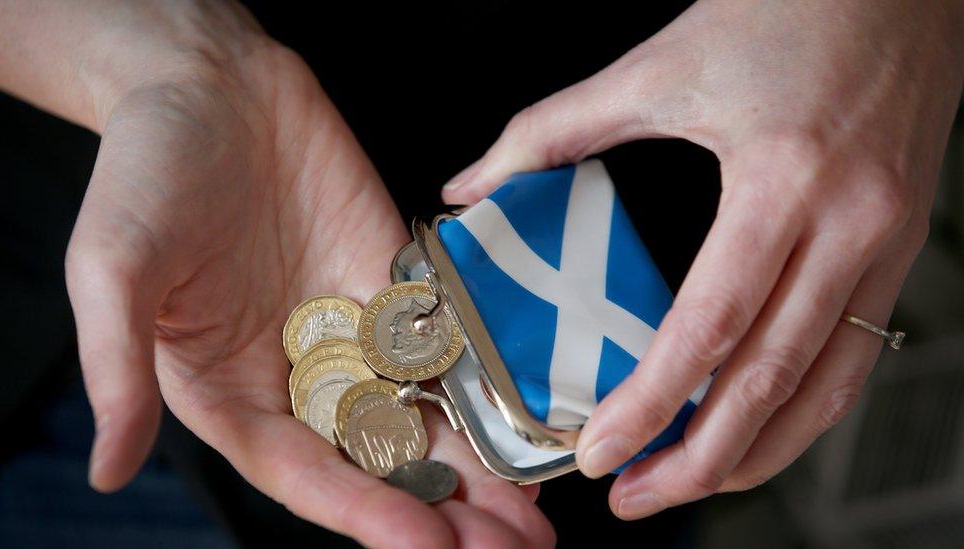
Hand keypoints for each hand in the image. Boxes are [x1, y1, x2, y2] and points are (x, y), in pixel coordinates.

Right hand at [64, 10, 552, 547]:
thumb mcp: (114, 265)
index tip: (425, 544)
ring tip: (532, 515)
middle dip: (440, 511)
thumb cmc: (145, 170)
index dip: (363, 511)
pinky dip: (484, 385)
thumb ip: (115, 367)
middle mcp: (298, 375)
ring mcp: (353, 333)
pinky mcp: (394, 287)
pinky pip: (444, 345)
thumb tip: (104, 471)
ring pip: (422, 416)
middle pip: (376, 462)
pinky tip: (527, 419)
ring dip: (477, 467)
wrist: (211, 83)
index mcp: (230, 392)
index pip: (302, 472)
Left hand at [443, 0, 962, 519]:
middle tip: (635, 497)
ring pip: (827, 386)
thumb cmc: (779, 10)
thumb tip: (473, 184)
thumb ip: (552, 129)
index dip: (652, 403)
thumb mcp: (657, 66)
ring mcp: (888, 241)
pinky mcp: (900, 245)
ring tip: (690, 484)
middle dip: (700, 460)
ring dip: (758, 453)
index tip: (601, 452)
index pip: (709, 325)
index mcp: (780, 179)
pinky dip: (805, 408)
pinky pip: (857, 353)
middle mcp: (849, 223)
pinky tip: (758, 430)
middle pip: (772, 380)